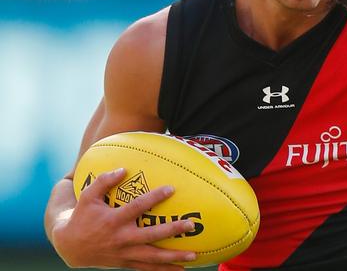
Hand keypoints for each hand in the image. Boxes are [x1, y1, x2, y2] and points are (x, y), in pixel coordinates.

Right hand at [51, 168, 196, 270]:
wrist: (70, 247)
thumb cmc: (82, 217)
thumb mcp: (88, 197)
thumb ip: (104, 181)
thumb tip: (123, 169)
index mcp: (114, 220)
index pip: (138, 207)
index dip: (154, 197)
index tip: (171, 189)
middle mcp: (121, 238)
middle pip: (151, 235)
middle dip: (172, 230)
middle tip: (191, 225)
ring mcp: (124, 253)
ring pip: (152, 257)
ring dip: (173, 257)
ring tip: (193, 255)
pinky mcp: (125, 263)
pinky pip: (147, 268)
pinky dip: (163, 270)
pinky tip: (180, 269)